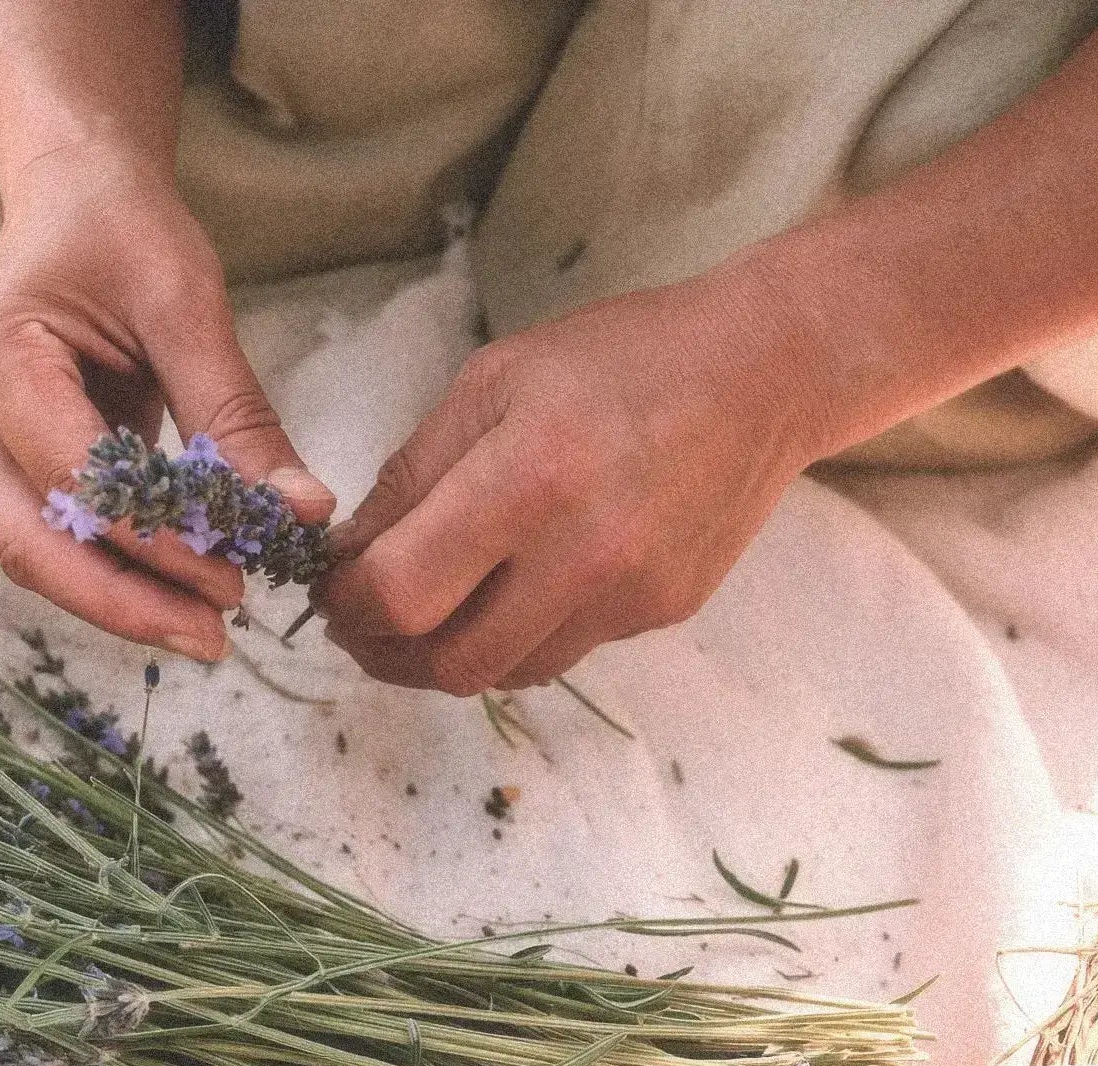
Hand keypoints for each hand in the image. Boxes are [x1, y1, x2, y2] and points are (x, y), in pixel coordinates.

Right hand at [0, 152, 334, 661]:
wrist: (74, 198)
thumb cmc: (123, 231)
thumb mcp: (188, 302)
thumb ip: (237, 413)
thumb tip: (302, 513)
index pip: (76, 481)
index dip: (155, 541)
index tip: (234, 577)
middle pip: (32, 544)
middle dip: (126, 602)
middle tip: (214, 638)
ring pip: (35, 556)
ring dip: (120, 601)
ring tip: (205, 630)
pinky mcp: (9, 466)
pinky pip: (54, 539)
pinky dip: (115, 573)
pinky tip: (178, 593)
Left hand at [314, 270, 830, 694]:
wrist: (766, 371)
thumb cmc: (617, 359)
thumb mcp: (494, 382)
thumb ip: (413, 474)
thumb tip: (351, 552)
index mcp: (529, 479)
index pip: (402, 591)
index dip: (347, 604)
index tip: (331, 587)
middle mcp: (583, 555)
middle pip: (446, 660)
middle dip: (382, 651)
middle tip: (358, 623)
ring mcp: (627, 597)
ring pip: (500, 674)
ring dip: (441, 658)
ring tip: (419, 617)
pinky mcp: (658, 616)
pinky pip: (556, 656)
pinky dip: (507, 642)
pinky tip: (497, 600)